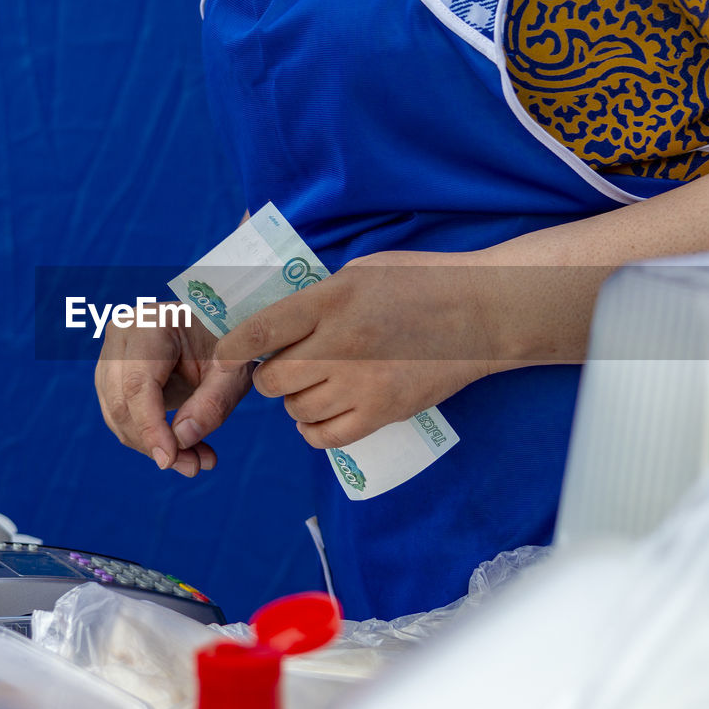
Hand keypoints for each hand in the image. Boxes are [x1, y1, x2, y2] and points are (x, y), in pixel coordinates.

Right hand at [95, 307, 252, 475]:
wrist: (216, 329)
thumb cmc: (227, 345)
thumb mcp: (233, 373)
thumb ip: (212, 404)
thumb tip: (181, 439)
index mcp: (151, 324)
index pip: (138, 384)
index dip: (151, 427)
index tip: (170, 461)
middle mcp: (122, 335)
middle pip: (121, 403)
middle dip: (154, 443)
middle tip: (194, 467)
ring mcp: (111, 355)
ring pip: (116, 415)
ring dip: (152, 447)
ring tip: (196, 461)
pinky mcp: (111, 376)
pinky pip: (120, 417)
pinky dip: (148, 439)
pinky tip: (182, 450)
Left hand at [214, 251, 501, 449]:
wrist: (483, 311)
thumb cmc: (420, 281)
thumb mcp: (360, 271)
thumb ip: (316, 297)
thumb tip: (274, 323)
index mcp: (332, 300)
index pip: (261, 331)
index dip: (232, 348)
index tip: (224, 354)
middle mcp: (341, 345)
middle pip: (272, 380)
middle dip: (269, 375)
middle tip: (285, 365)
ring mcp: (362, 384)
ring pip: (296, 410)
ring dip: (296, 400)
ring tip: (315, 383)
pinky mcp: (383, 412)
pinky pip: (325, 437)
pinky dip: (314, 429)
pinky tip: (322, 412)